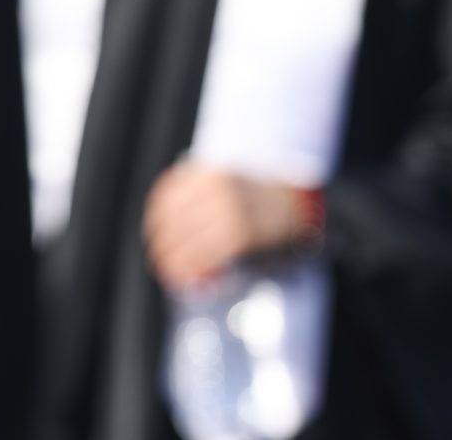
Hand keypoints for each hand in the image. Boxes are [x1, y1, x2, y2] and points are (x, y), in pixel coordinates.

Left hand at [142, 163, 304, 288]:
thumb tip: (165, 217)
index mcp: (211, 173)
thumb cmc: (259, 195)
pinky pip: (206, 257)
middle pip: (173, 222)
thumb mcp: (229, 178)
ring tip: (171, 272)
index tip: (153, 234)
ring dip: (173, 262)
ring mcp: (229, 212)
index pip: (168, 197)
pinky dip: (193, 270)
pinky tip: (191, 277)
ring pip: (186, 242)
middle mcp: (217, 190)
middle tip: (159, 258)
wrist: (298, 204)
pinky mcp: (240, 235)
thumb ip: (199, 190)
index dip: (155, 219)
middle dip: (161, 245)